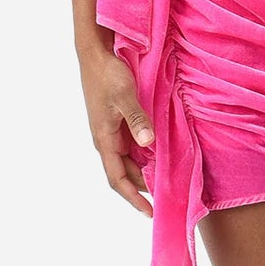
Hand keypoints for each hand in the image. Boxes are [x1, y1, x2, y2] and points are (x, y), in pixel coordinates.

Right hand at [80, 45, 155, 218]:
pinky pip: (133, 145)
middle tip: (169, 195)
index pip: (117, 179)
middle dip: (144, 186)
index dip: (133, 198)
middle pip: (126, 173)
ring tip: (169, 179)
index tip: (149, 212)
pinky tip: (162, 154)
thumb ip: (138, 120)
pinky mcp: (118, 122)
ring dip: (147, 170)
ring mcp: (112, 132)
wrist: (95, 53)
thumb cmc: (107, 74)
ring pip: (131, 160)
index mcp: (104, 139)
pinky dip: (147, 154)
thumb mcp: (125, 96)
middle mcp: (107, 140)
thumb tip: (148, 144)